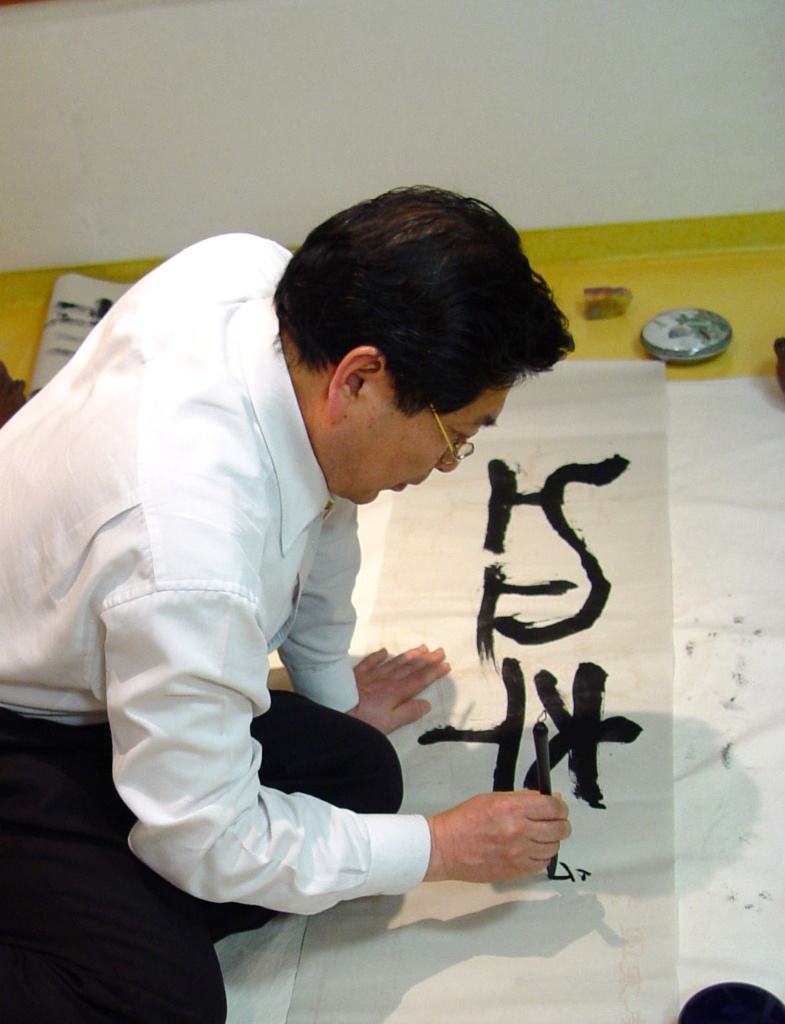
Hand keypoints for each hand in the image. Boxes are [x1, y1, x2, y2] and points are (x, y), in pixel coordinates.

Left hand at [347, 645, 449, 734]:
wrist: (335, 709)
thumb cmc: (362, 720)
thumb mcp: (389, 723)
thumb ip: (408, 713)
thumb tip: (427, 704)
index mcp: (396, 693)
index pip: (419, 680)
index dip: (433, 672)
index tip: (445, 665)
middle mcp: (387, 680)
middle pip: (410, 667)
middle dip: (427, 659)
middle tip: (439, 651)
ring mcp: (372, 675)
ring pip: (395, 662)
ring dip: (410, 655)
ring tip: (422, 648)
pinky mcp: (357, 674)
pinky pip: (370, 661)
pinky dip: (379, 655)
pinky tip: (385, 651)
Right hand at [425, 790, 570, 882]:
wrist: (445, 848)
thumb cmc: (464, 820)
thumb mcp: (492, 798)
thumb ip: (522, 798)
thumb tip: (549, 798)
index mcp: (511, 809)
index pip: (552, 806)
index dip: (560, 806)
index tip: (559, 806)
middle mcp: (518, 831)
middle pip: (559, 829)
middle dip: (562, 823)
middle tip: (556, 821)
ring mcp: (518, 854)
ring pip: (553, 848)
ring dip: (552, 840)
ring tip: (542, 835)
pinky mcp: (515, 871)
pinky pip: (541, 863)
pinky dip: (542, 855)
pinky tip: (533, 849)